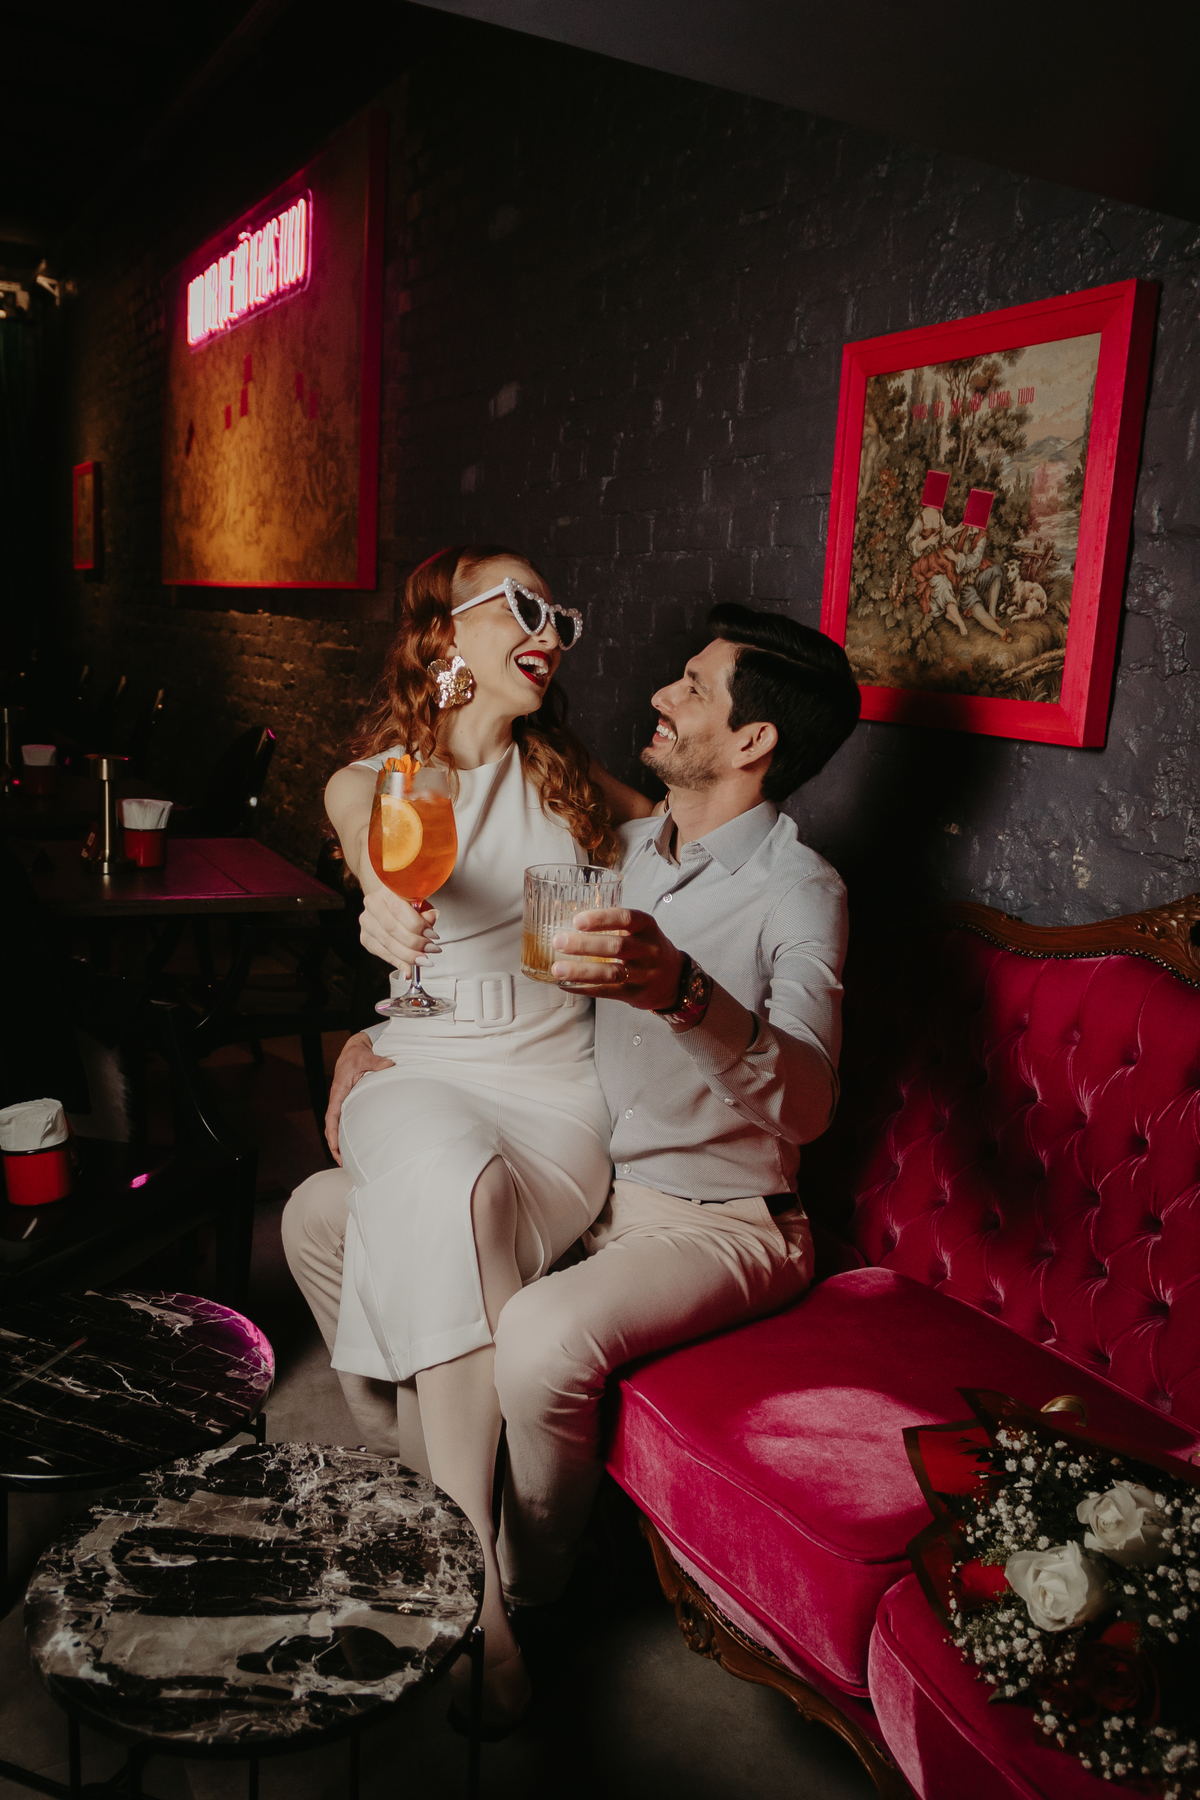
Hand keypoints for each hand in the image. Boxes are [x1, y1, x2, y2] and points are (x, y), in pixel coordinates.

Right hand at [325, 1031, 394, 1164]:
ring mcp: (344, 1102)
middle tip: (341, 1162)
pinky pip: (345, 1120)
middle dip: (334, 1145)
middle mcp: (339, 1098)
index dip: (332, 1132)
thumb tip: (389, 1065)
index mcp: (339, 1090)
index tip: (333, 1146)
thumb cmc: (357, 1055)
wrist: (355, 1050)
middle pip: (332, 1126)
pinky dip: (346, 1133)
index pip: (332, 1115)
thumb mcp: (365, 1057)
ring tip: (346, 1160)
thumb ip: (376, 1062)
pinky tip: (355, 1144)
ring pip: (338, 1125)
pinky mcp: (350, 1102)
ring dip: (340, 1142)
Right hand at [359, 888, 438, 973]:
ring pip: (387, 943)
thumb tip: (431, 919)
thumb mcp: (421, 902)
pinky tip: (408, 969)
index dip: (418, 926)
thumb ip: (426, 912)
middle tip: (431, 950)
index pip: (399, 910)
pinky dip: (397, 962)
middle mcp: (372, 905)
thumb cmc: (407, 902)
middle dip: (415, 943)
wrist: (389, 902)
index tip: (433, 936)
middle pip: (392, 929)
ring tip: (424, 960)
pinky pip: (382, 953)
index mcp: (386, 891)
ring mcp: (366, 922)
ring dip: (408, 955)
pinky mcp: (365, 937)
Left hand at [551, 907, 684, 1011]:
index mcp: (647, 927)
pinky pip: (607, 992)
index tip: (577, 921)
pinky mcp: (636, 994)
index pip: (626, 918)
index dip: (602, 919)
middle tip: (558, 942)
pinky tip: (565, 984)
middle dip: (584, 945)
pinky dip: (584, 988)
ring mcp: (644, 974)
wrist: (674, 978)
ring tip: (558, 969)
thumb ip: (612, 924)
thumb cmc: (646, 948)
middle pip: (617, 946)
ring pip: (611, 973)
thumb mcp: (640, 930)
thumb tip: (564, 917)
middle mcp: (649, 950)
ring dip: (582, 971)